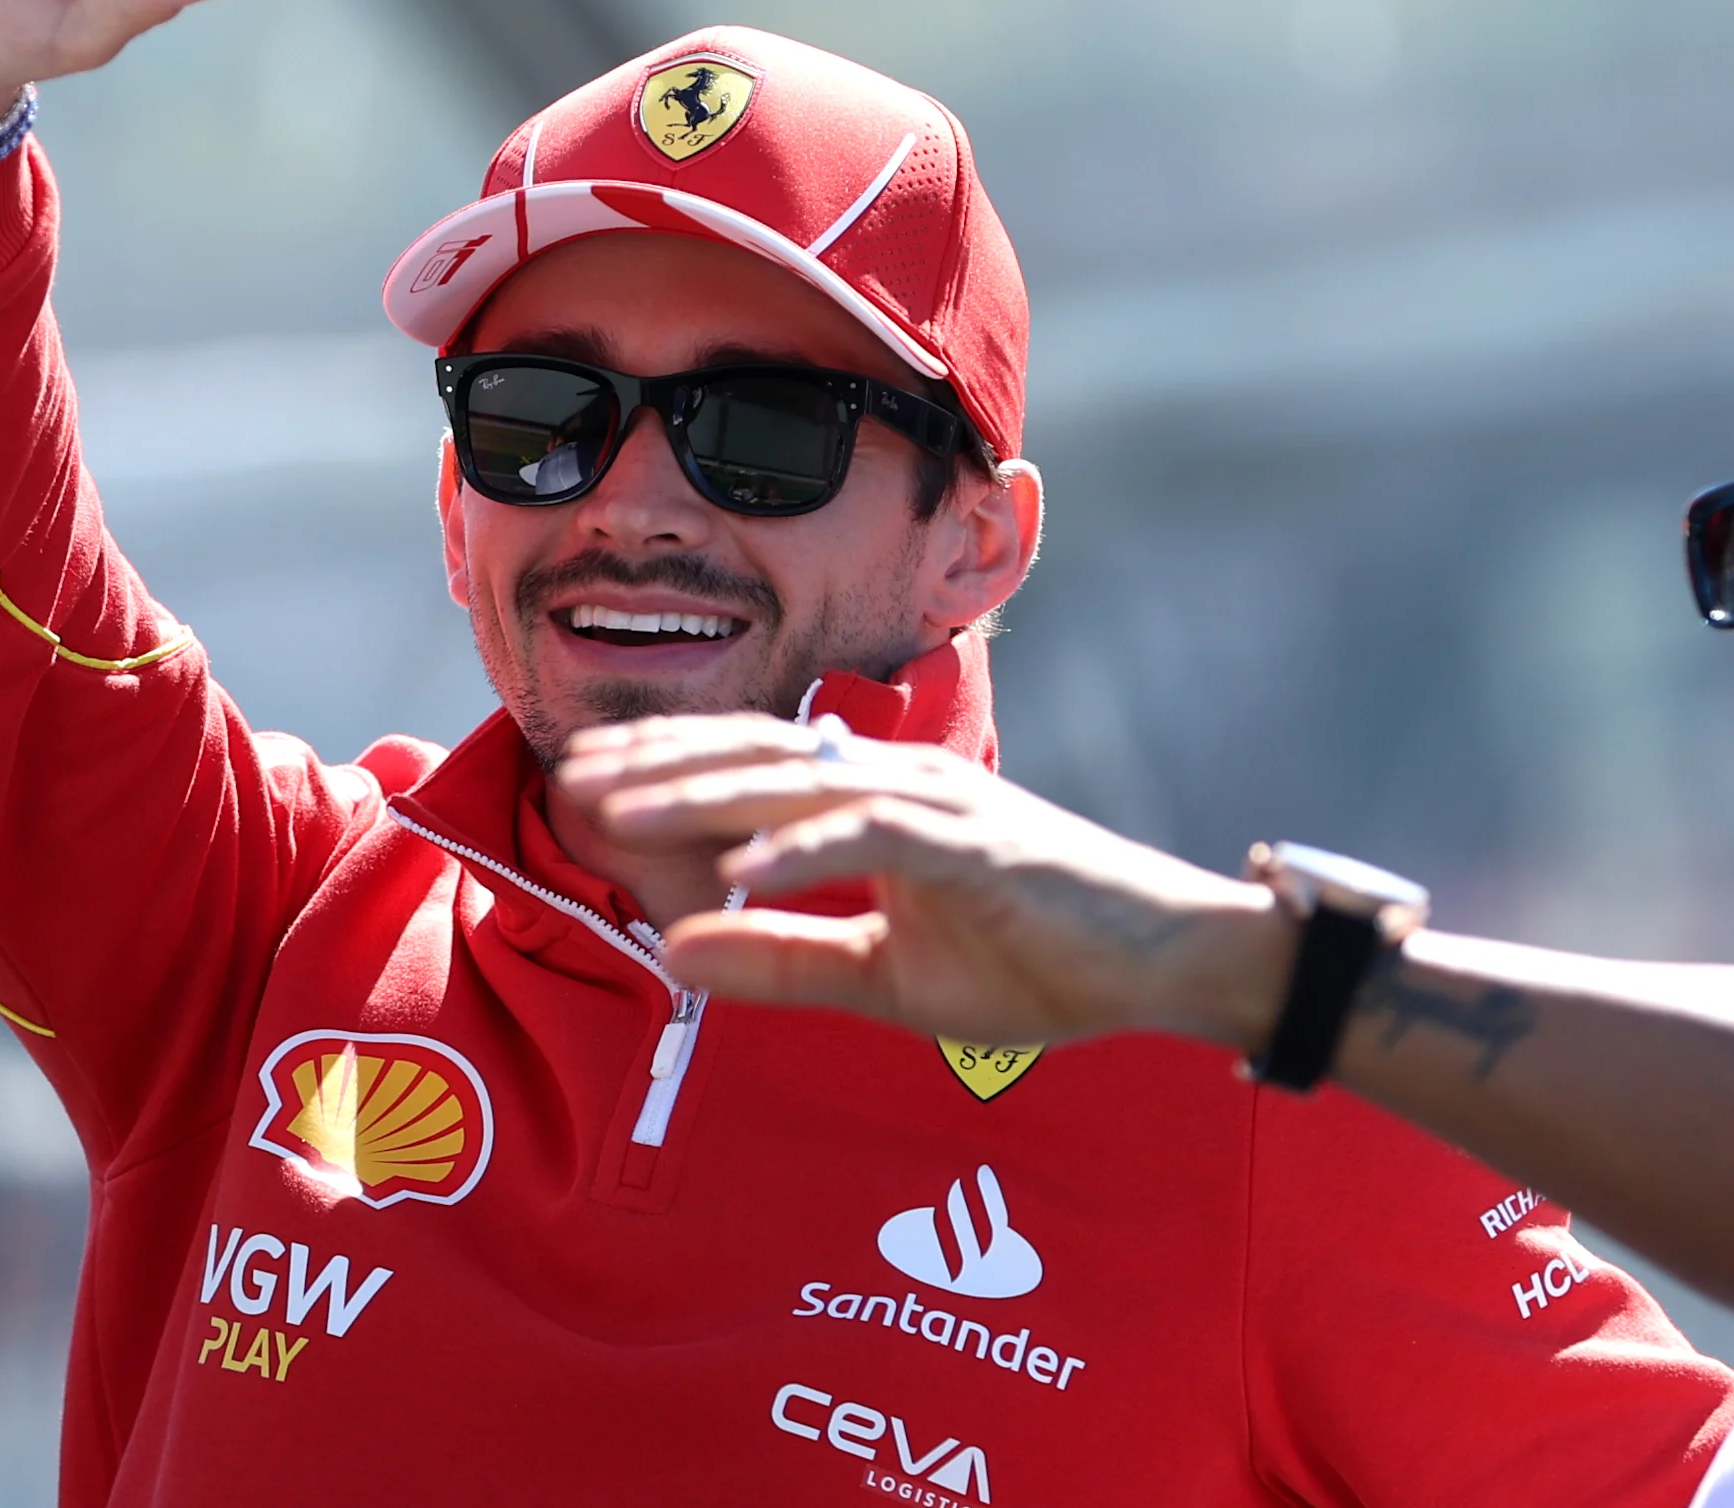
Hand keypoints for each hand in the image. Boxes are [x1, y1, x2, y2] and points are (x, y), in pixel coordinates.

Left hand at [555, 716, 1292, 1050]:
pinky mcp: (981, 845)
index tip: (584, 774)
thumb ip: (784, 961)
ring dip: (708, 794)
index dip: (669, 765)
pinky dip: (809, 847)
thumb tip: (671, 953)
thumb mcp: (888, 976)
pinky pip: (879, 836)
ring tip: (625, 810)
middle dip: (661, 764)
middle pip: (761, 758)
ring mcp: (943, 807)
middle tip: (571, 773)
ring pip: (805, 781)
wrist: (1162, 962)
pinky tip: (744, 868)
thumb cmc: (1038, 961)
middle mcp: (902, 784)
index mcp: (879, 803)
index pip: (756, 767)